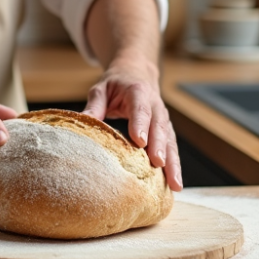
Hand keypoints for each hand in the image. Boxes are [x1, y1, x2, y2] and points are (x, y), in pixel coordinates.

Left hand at [81, 57, 183, 191]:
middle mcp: (155, 105)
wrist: (136, 73)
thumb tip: (83, 121)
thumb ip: (95, 105)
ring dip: (173, 162)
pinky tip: (174, 185)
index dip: (141, 124)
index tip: (140, 141)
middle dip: (160, 146)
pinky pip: (172, 148)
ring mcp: (163, 119)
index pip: (140, 109)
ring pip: (170, 141)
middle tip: (158, 164)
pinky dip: (174, 166)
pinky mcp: (167, 131)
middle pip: (159, 127)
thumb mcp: (102, 88)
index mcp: (138, 92)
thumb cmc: (117, 83)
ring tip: (175, 184)